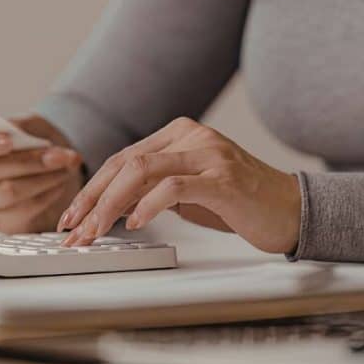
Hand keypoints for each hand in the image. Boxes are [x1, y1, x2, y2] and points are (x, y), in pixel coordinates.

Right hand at [0, 115, 83, 233]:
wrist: (41, 167)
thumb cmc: (27, 142)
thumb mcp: (27, 125)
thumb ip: (27, 129)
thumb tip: (39, 143)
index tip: (8, 141)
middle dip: (28, 162)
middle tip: (58, 155)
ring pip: (9, 193)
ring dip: (43, 179)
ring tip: (65, 167)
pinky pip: (23, 210)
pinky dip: (47, 194)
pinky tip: (59, 183)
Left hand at [58, 117, 300, 253]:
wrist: (291, 210)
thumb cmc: (239, 202)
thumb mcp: (188, 190)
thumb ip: (154, 187)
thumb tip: (108, 205)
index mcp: (180, 133)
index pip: (124, 158)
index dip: (93, 188)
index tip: (72, 216)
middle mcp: (193, 136)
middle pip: (127, 162)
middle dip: (92, 198)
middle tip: (73, 228)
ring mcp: (209, 154)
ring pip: (142, 170)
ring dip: (110, 204)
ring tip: (95, 231)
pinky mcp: (224, 178)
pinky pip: (174, 187)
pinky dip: (148, 205)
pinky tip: (135, 223)